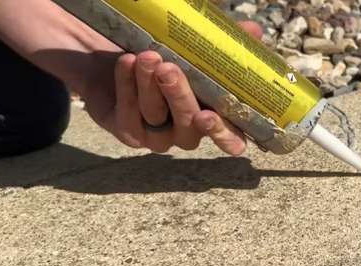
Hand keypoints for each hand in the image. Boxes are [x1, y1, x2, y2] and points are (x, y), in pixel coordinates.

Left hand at [83, 21, 262, 155]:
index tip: (211, 115)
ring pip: (157, 116)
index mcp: (211, 116)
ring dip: (151, 86)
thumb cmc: (159, 54)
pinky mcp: (127, 131)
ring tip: (148, 57)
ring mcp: (156, 136)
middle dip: (180, 98)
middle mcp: (186, 132)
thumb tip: (253, 30)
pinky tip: (128, 63)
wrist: (107, 54)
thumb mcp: (191, 47)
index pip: (228, 139)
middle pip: (189, 127)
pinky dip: (128, 86)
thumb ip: (222, 44)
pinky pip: (129, 114)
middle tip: (170, 69)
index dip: (225, 135)